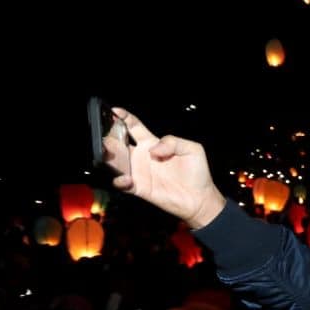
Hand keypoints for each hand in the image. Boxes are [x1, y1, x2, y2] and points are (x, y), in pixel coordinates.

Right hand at [104, 108, 226, 228]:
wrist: (200, 198)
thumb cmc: (197, 173)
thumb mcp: (192, 149)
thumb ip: (173, 142)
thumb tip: (153, 149)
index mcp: (152, 144)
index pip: (134, 127)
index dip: (124, 117)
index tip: (115, 111)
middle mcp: (142, 157)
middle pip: (118, 143)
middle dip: (110, 138)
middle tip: (109, 137)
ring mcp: (139, 172)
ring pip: (116, 162)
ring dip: (110, 158)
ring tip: (110, 155)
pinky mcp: (139, 188)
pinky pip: (122, 184)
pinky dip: (119, 180)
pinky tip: (126, 178)